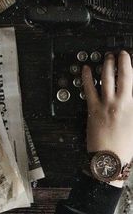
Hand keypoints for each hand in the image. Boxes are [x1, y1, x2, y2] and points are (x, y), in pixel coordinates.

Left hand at [82, 51, 132, 186]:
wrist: (109, 160)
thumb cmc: (125, 147)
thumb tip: (131, 96)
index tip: (132, 59)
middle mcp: (121, 102)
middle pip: (123, 76)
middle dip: (123, 61)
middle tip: (121, 53)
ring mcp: (106, 104)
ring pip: (106, 79)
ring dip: (108, 65)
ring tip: (108, 57)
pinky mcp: (92, 109)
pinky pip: (89, 89)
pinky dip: (87, 77)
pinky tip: (86, 69)